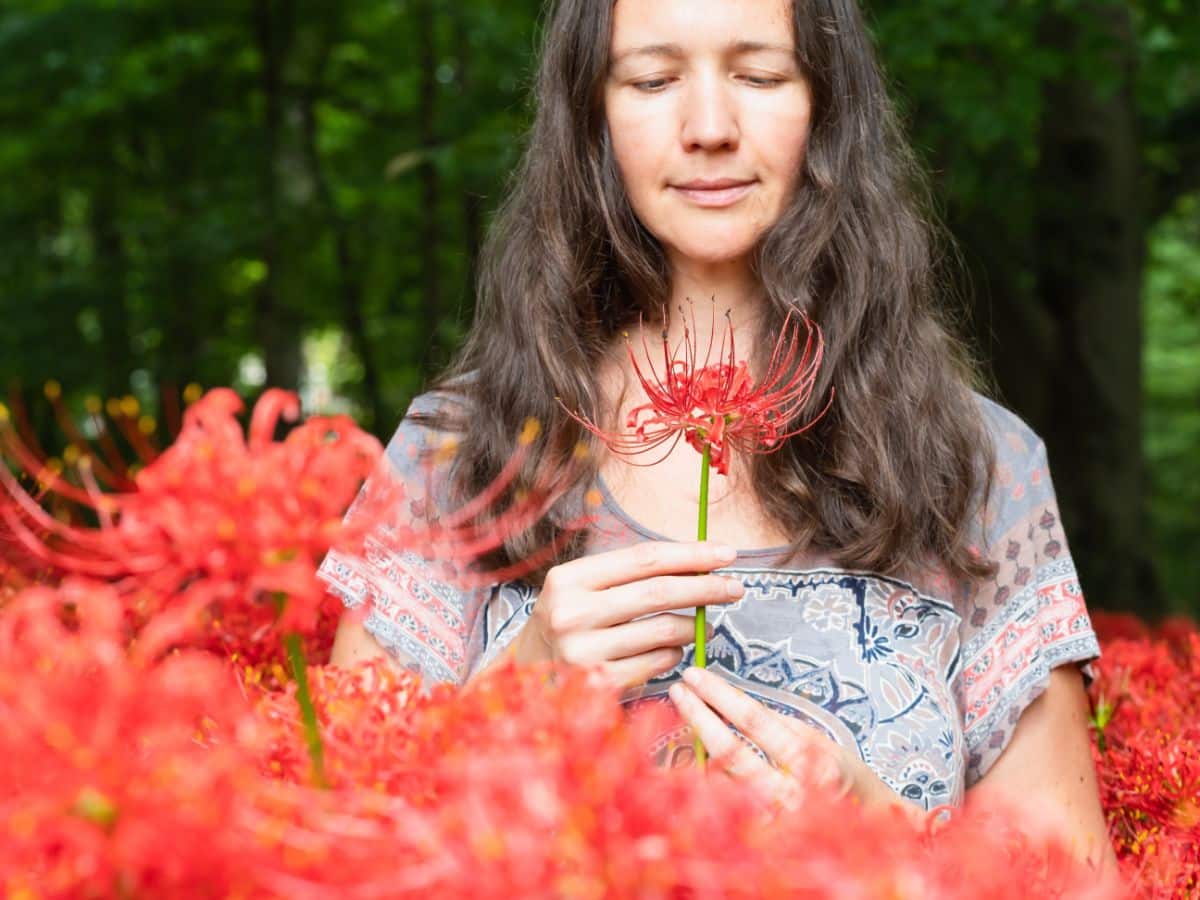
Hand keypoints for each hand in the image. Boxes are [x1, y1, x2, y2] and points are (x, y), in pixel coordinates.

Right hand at [511, 541, 745, 687]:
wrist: (527, 675)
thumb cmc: (570, 621)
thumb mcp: (584, 589)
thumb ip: (632, 576)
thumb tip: (700, 564)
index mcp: (569, 579)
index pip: (643, 558)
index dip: (690, 554)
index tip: (726, 553)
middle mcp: (572, 613)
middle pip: (658, 592)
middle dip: (706, 587)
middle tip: (736, 588)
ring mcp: (584, 652)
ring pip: (663, 630)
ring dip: (695, 625)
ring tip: (705, 624)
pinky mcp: (600, 684)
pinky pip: (658, 662)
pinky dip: (675, 653)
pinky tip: (675, 648)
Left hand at [668, 666, 920, 822]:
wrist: (866, 835)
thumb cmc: (841, 781)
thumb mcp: (818, 742)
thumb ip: (778, 726)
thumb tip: (731, 704)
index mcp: (810, 763)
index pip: (754, 720)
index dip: (719, 694)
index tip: (696, 675)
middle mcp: (791, 795)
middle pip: (730, 751)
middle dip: (698, 716)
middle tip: (678, 690)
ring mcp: (773, 823)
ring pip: (719, 780)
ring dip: (694, 746)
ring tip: (680, 719)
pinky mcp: (759, 842)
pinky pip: (722, 805)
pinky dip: (704, 779)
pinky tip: (692, 758)